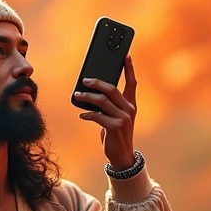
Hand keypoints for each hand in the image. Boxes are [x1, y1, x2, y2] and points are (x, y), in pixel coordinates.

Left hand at [74, 53, 136, 171]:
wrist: (122, 154)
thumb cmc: (116, 133)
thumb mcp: (116, 117)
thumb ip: (109, 105)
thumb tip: (91, 92)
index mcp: (131, 104)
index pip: (132, 83)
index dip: (129, 68)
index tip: (126, 56)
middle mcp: (129, 109)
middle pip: (112, 89)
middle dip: (97, 83)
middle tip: (85, 80)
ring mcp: (123, 118)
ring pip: (102, 101)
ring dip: (87, 97)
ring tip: (78, 95)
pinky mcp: (115, 126)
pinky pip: (98, 115)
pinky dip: (88, 114)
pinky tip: (82, 115)